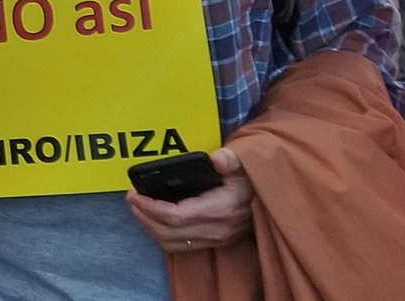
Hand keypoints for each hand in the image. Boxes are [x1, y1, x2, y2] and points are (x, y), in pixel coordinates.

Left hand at [127, 147, 254, 250]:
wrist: (272, 200)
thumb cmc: (252, 180)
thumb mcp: (245, 165)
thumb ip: (231, 159)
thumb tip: (216, 159)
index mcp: (220, 210)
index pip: (176, 216)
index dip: (150, 207)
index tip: (133, 194)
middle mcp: (217, 229)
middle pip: (169, 232)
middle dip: (144, 216)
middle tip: (131, 199)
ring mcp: (216, 239)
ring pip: (172, 243)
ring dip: (150, 228)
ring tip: (138, 209)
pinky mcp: (215, 242)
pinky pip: (181, 246)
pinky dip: (162, 235)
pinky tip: (155, 220)